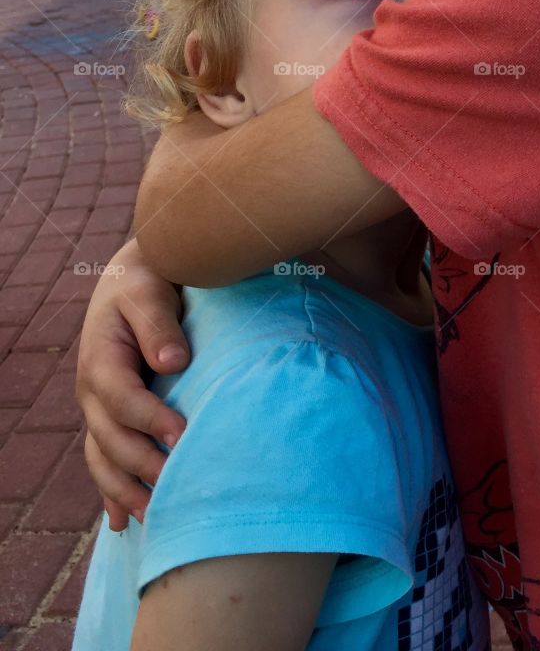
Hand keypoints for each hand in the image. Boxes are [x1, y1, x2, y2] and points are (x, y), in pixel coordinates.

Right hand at [76, 238, 189, 529]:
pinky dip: (112, 491)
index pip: (123, 399)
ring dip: (125, 490)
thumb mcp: (150, 291)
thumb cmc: (147, 280)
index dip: (151, 420)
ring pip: (104, 458)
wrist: (133, 277)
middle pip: (111, 438)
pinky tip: (124, 523)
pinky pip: (104, 460)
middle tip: (175, 487)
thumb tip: (174, 360)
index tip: (183, 436)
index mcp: (101, 359)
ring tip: (154, 518)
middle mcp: (93, 391)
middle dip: (141, 465)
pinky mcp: (109, 417)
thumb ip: (159, 324)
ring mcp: (98, 408)